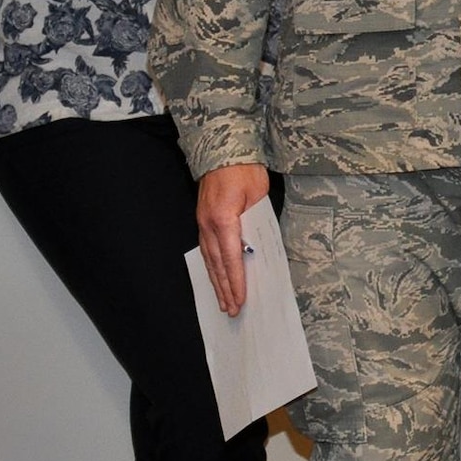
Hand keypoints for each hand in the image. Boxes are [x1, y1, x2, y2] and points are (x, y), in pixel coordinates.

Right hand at [197, 163, 272, 314]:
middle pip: (217, 265)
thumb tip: (258, 248)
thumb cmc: (244, 169)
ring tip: (223, 302)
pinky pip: (206, 250)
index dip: (236, 282)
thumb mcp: (257, 195)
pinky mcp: (202, 219)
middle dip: (225, 289)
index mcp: (224, 219)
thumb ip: (257, 223)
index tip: (240, 300)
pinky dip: (211, 267)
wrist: (223, 149)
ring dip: (216, 282)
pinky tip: (215, 277)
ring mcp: (202, 222)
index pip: (231, 259)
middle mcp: (208, 224)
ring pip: (209, 260)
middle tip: (231, 310)